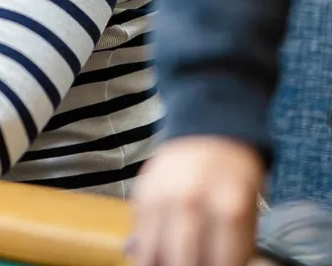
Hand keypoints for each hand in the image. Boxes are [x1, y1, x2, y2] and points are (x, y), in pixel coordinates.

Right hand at [131, 136, 264, 265]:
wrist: (209, 135)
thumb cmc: (234, 178)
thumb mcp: (248, 212)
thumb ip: (235, 246)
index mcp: (229, 209)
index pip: (221, 262)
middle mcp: (192, 203)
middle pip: (184, 260)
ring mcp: (163, 197)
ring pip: (154, 250)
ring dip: (160, 264)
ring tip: (166, 265)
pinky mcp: (142, 193)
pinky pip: (140, 233)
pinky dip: (145, 250)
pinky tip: (155, 256)